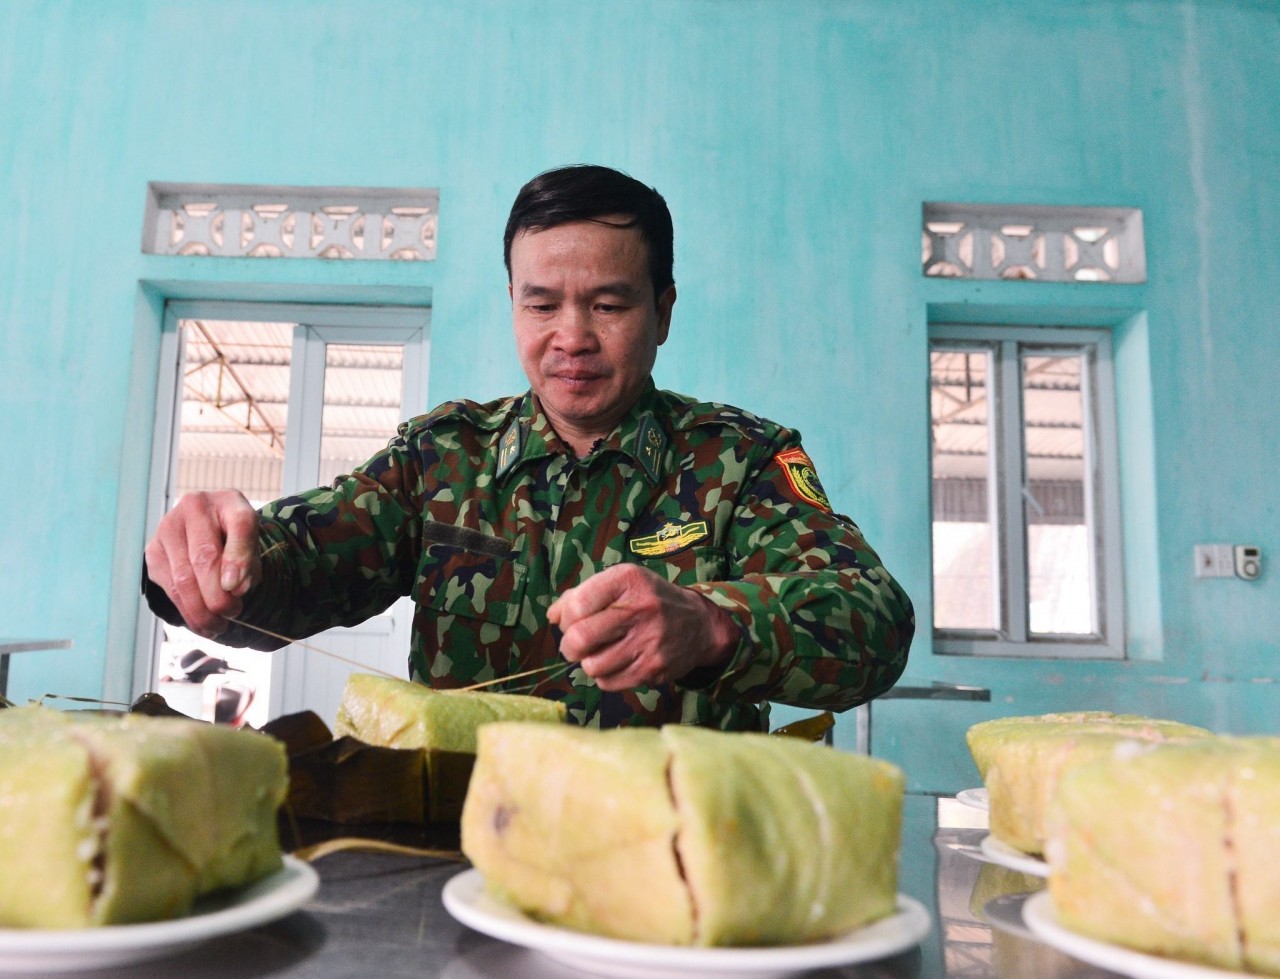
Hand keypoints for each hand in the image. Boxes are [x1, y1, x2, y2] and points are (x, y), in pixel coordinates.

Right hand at [144, 490, 261, 636]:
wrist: (206, 530)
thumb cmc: (234, 540)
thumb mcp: (252, 547)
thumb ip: (248, 563)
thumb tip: (233, 588)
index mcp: (229, 501)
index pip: (240, 525)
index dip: (240, 557)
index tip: (238, 588)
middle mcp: (195, 507)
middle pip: (205, 557)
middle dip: (218, 595)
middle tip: (232, 613)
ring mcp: (168, 527)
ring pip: (183, 577)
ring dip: (201, 609)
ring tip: (218, 626)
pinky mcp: (153, 550)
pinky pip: (169, 586)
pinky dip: (186, 609)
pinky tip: (200, 622)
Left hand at [547, 564, 737, 690]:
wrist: (700, 625)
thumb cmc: (649, 600)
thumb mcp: (621, 583)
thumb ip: (582, 595)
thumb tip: (551, 616)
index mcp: (628, 580)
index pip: (577, 604)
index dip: (565, 617)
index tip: (572, 620)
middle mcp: (641, 609)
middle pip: (580, 639)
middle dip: (569, 646)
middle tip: (575, 645)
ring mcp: (649, 641)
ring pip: (592, 666)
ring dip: (588, 663)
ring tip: (600, 653)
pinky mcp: (654, 668)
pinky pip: (608, 683)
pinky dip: (604, 676)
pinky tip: (616, 663)